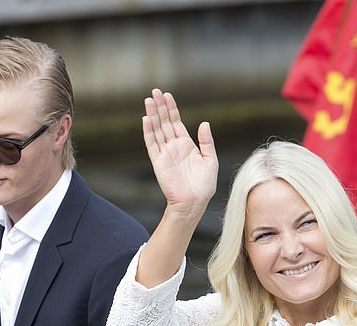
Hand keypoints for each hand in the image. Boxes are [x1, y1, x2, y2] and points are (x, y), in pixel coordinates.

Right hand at [143, 88, 217, 218]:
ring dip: (152, 115)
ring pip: (157, 130)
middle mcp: (174, 147)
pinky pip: (152, 144)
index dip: (171, 108)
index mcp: (186, 145)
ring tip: (148, 100)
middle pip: (164, 122)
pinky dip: (148, 132)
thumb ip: (206, 141)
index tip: (167, 95)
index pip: (176, 122)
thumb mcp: (210, 160)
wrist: (194, 202)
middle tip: (154, 91)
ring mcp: (165, 154)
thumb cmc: (204, 185)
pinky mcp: (158, 162)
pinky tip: (146, 119)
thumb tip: (204, 123)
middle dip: (160, 107)